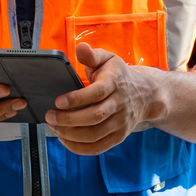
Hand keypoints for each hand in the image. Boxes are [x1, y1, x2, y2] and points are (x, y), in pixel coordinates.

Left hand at [45, 42, 161, 155]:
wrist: (146, 94)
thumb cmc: (119, 75)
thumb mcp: (107, 59)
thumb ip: (91, 55)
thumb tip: (81, 48)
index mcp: (115, 83)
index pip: (96, 93)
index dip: (76, 99)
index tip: (58, 101)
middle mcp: (120, 104)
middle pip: (94, 117)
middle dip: (68, 119)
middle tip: (50, 116)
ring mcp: (121, 122)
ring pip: (94, 134)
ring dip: (70, 134)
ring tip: (54, 127)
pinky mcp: (119, 136)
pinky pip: (98, 147)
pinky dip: (79, 148)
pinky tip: (65, 140)